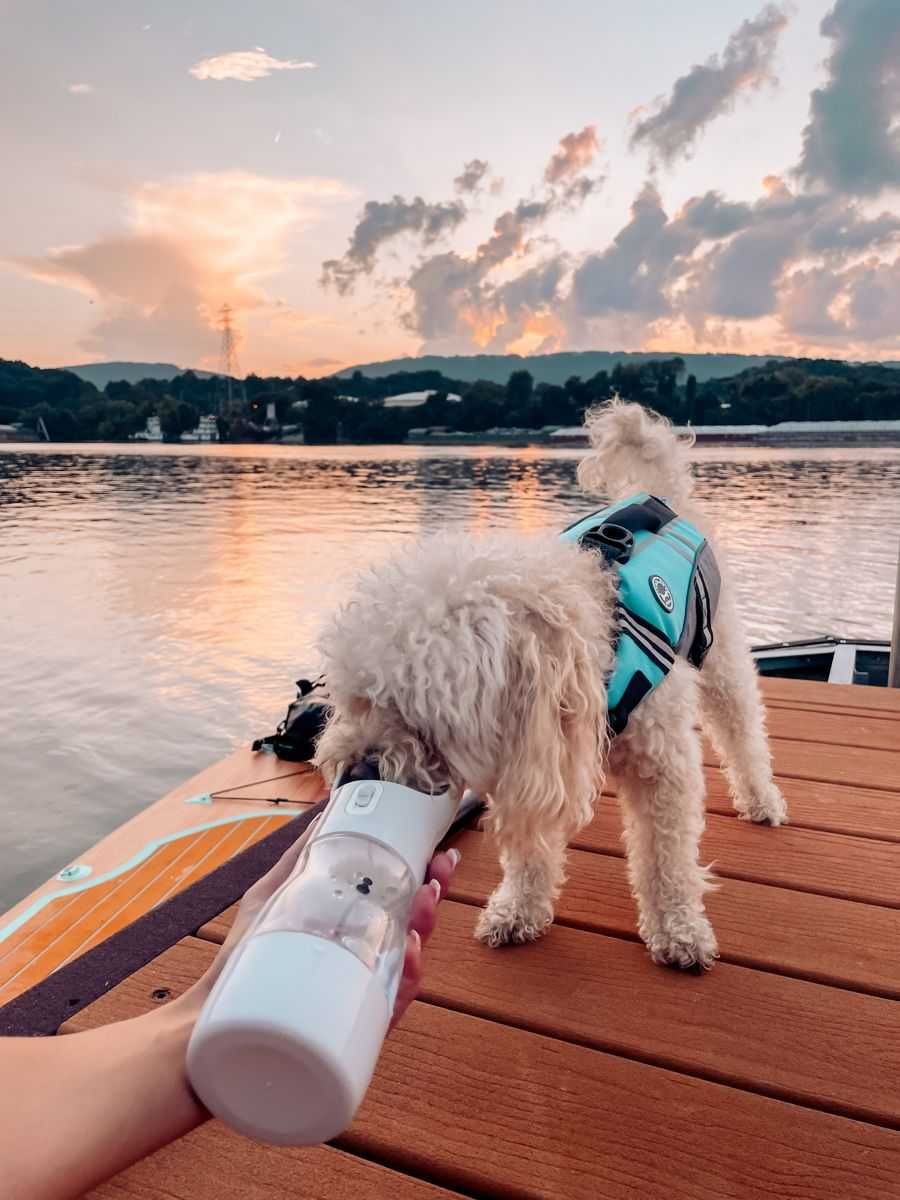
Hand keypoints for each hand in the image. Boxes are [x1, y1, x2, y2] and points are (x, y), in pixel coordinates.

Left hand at [189, 814, 459, 1028]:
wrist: (204, 1028)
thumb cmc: (240, 962)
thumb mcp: (271, 896)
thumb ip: (299, 859)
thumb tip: (325, 809)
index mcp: (351, 932)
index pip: (399, 901)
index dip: (425, 876)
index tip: (440, 851)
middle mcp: (362, 963)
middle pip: (413, 928)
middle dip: (433, 895)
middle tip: (440, 869)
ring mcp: (358, 997)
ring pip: (409, 964)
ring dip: (425, 930)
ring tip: (424, 903)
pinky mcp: (350, 1032)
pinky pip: (389, 1007)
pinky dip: (406, 981)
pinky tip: (408, 957)